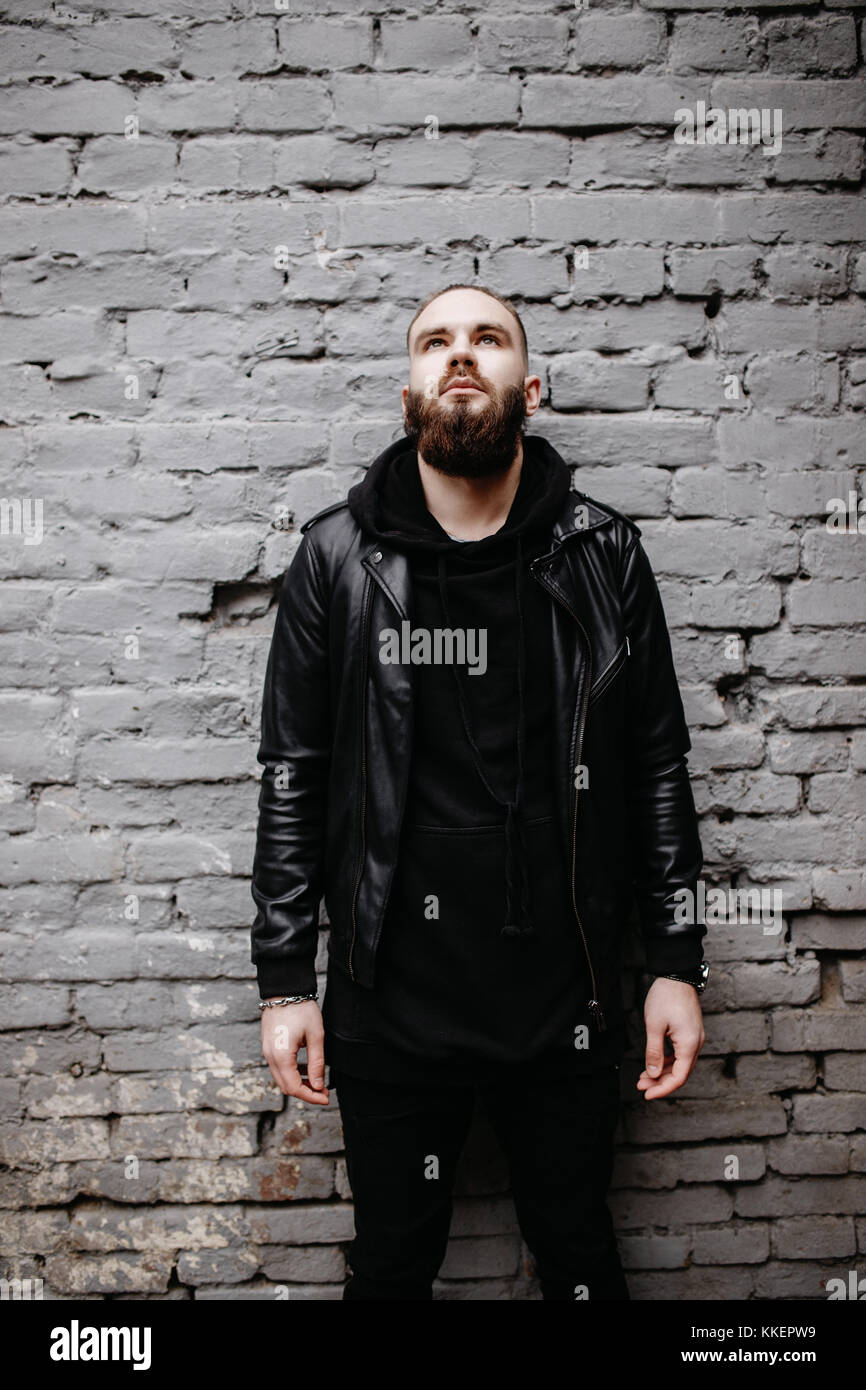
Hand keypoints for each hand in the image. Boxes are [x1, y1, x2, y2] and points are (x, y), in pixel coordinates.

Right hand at [261, 999, 329, 1105]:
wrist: (284, 988)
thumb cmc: (302, 1009)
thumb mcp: (316, 1036)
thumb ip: (317, 1063)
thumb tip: (318, 1086)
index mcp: (281, 1056)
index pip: (294, 1088)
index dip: (311, 1097)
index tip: (325, 1098)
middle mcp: (270, 1056)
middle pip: (286, 1086)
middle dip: (305, 1092)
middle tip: (324, 1091)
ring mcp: (266, 1051)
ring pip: (281, 1077)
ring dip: (299, 1083)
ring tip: (318, 1080)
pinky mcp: (268, 1045)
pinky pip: (278, 1066)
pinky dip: (292, 1072)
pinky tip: (307, 1068)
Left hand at [637, 978, 704, 1099]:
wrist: (677, 975)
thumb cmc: (666, 997)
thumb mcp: (654, 1026)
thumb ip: (654, 1052)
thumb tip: (652, 1074)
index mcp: (689, 1044)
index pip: (679, 1077)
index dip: (663, 1089)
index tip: (647, 1094)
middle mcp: (696, 1043)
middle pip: (680, 1073)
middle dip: (660, 1082)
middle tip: (640, 1086)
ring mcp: (694, 1038)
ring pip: (680, 1064)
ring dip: (662, 1072)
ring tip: (643, 1077)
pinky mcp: (690, 1032)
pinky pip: (680, 1053)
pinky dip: (667, 1061)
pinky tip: (654, 1064)